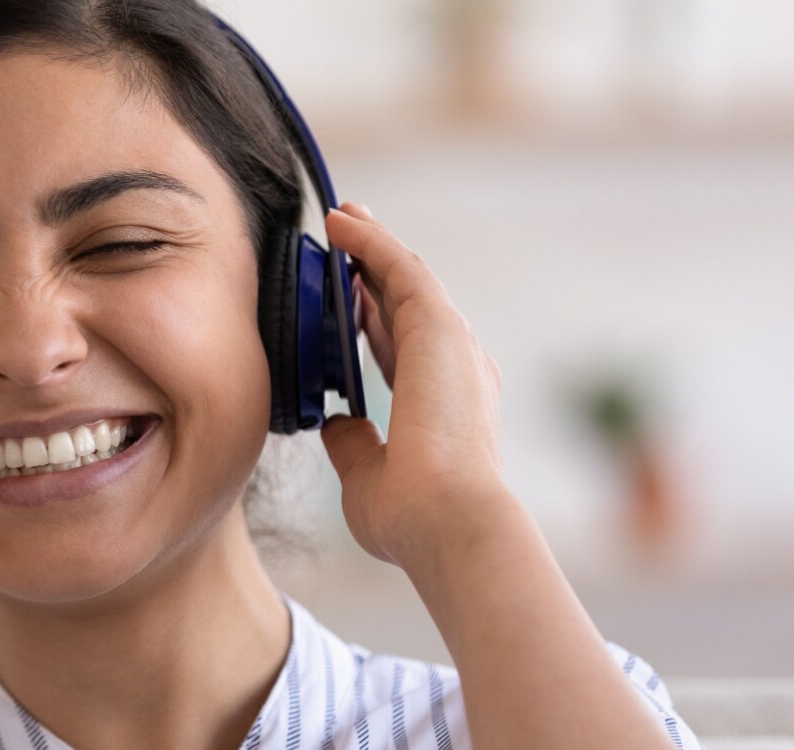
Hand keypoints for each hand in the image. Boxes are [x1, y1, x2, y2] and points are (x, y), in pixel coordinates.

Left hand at [320, 203, 507, 564]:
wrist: (449, 520)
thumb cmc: (414, 518)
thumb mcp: (367, 476)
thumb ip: (354, 446)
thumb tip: (336, 422)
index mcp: (445, 408)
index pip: (403, 353)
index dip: (375, 324)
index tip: (350, 303)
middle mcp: (457, 371)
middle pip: (409, 308)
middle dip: (378, 273)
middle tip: (350, 241)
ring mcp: (453, 347)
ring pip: (407, 280)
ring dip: (374, 245)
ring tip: (343, 217)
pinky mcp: (440, 327)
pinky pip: (402, 268)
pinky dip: (372, 242)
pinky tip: (343, 221)